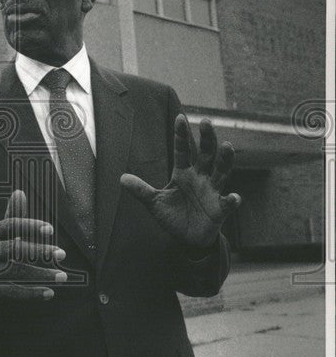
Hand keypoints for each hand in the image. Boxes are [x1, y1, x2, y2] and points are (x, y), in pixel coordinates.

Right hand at [0, 189, 66, 304]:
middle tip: (62, 253)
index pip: (11, 225)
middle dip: (39, 251)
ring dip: (40, 274)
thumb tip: (19, 192)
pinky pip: (10, 292)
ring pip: (14, 272)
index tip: (50, 229)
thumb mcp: (2, 233)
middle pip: (13, 248)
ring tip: (62, 276)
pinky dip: (31, 293)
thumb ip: (13, 215)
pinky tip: (49, 292)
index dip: (30, 226)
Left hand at [120, 115, 240, 248]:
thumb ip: (141, 190)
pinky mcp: (220, 209)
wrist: (187, 239)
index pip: (182, 150)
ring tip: (227, 146)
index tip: (180, 117)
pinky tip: (234, 197)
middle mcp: (200, 177)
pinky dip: (232, 200)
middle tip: (206, 121)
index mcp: (183, 173)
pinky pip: (228, 203)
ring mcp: (212, 192)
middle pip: (206, 154)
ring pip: (221, 171)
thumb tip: (121, 178)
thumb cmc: (173, 216)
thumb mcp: (154, 202)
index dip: (181, 135)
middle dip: (207, 138)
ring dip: (225, 159)